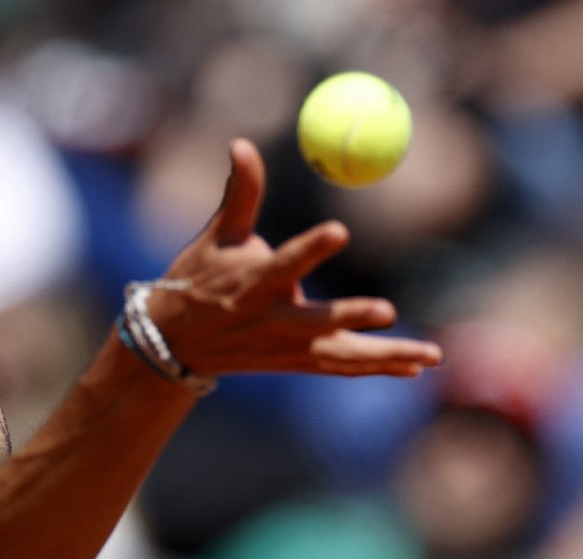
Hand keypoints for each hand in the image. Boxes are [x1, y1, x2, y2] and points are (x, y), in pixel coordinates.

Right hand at [149, 138, 442, 377]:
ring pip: (339, 354)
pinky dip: (376, 368)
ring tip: (430, 357)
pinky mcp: (293, 362)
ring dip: (385, 357)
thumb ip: (240, 191)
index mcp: (252, 282)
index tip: (340, 230)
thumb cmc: (199, 277)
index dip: (311, 248)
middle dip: (350, 317)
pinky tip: (414, 369)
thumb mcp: (216, 234)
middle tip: (388, 311)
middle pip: (315, 322)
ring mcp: (284, 346)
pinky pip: (340, 367)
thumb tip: (241, 142)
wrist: (176, 341)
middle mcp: (270, 318)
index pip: (284, 263)